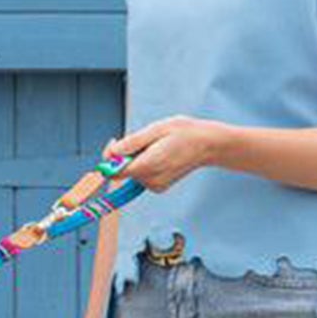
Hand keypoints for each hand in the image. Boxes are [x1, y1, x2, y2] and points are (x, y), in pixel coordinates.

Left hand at [102, 116, 219, 191]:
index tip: (115, 143)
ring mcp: (155, 186)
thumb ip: (131, 143)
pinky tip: (160, 155)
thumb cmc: (183, 133)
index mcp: (148, 166)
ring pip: (132, 173)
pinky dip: (145, 165)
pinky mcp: (158, 187)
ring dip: (137, 159)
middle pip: (123, 171)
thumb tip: (111, 153)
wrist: (206, 145)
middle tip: (144, 140)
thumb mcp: (155, 130)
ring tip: (157, 147)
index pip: (115, 172)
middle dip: (126, 155)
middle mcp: (150, 181)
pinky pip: (141, 176)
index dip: (110, 159)